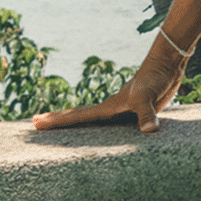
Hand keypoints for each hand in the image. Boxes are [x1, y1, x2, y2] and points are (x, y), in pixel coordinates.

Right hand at [33, 38, 187, 134]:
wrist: (167, 66)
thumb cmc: (155, 79)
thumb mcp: (148, 97)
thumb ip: (146, 114)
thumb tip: (148, 131)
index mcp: (107, 107)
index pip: (77, 116)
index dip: (56, 120)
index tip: (34, 122)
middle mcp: (110, 110)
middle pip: (78, 117)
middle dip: (57, 121)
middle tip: (34, 124)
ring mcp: (121, 111)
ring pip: (94, 121)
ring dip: (77, 126)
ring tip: (61, 131)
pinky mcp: (134, 112)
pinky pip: (114, 126)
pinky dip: (104, 131)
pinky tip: (102, 135)